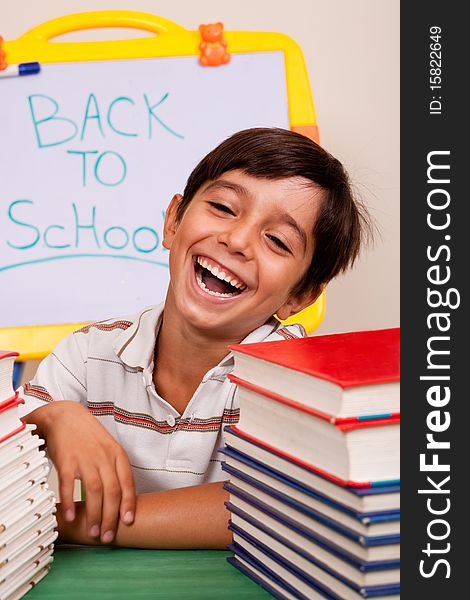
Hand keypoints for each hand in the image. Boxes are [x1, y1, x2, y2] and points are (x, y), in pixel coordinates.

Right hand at [24, 401, 135, 542]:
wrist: (65, 416)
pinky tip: (70, 516)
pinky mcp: (66, 460)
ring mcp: (84, 457)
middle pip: (111, 490)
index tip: (127, 522)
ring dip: (93, 514)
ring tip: (92, 532)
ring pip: (93, 490)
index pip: (127, 482)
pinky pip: (69, 484)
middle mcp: (103, 456)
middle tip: (107, 536)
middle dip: (110, 517)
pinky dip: (70, 502)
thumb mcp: (108, 448)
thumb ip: (115, 469)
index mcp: (117, 453)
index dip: (128, 504)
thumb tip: (121, 497)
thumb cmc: (88, 435)